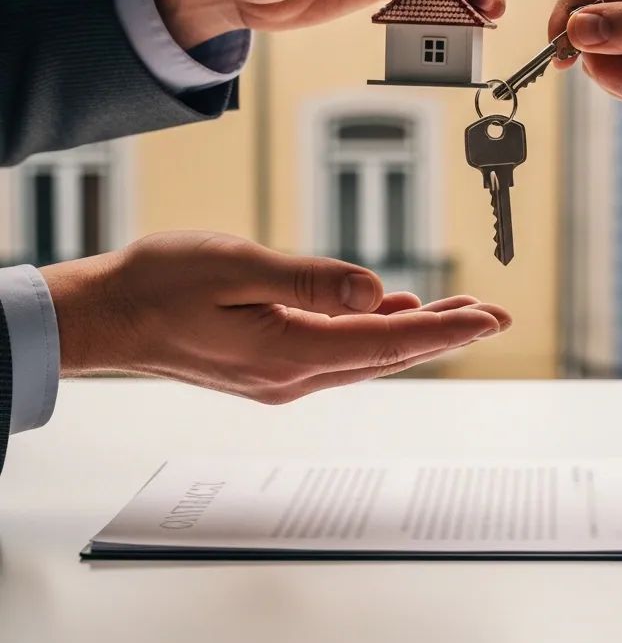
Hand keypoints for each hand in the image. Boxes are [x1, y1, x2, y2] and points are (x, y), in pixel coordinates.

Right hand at [43, 232, 509, 403]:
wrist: (107, 316)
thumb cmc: (161, 285)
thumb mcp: (240, 267)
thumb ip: (313, 281)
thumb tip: (378, 293)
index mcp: (291, 353)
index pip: (390, 342)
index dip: (446, 329)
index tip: (491, 318)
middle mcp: (294, 375)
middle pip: (388, 354)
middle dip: (444, 332)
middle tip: (492, 314)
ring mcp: (283, 375)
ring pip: (368, 354)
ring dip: (414, 332)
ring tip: (457, 311)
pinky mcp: (271, 364)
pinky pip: (341, 351)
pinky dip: (376, 332)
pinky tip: (391, 311)